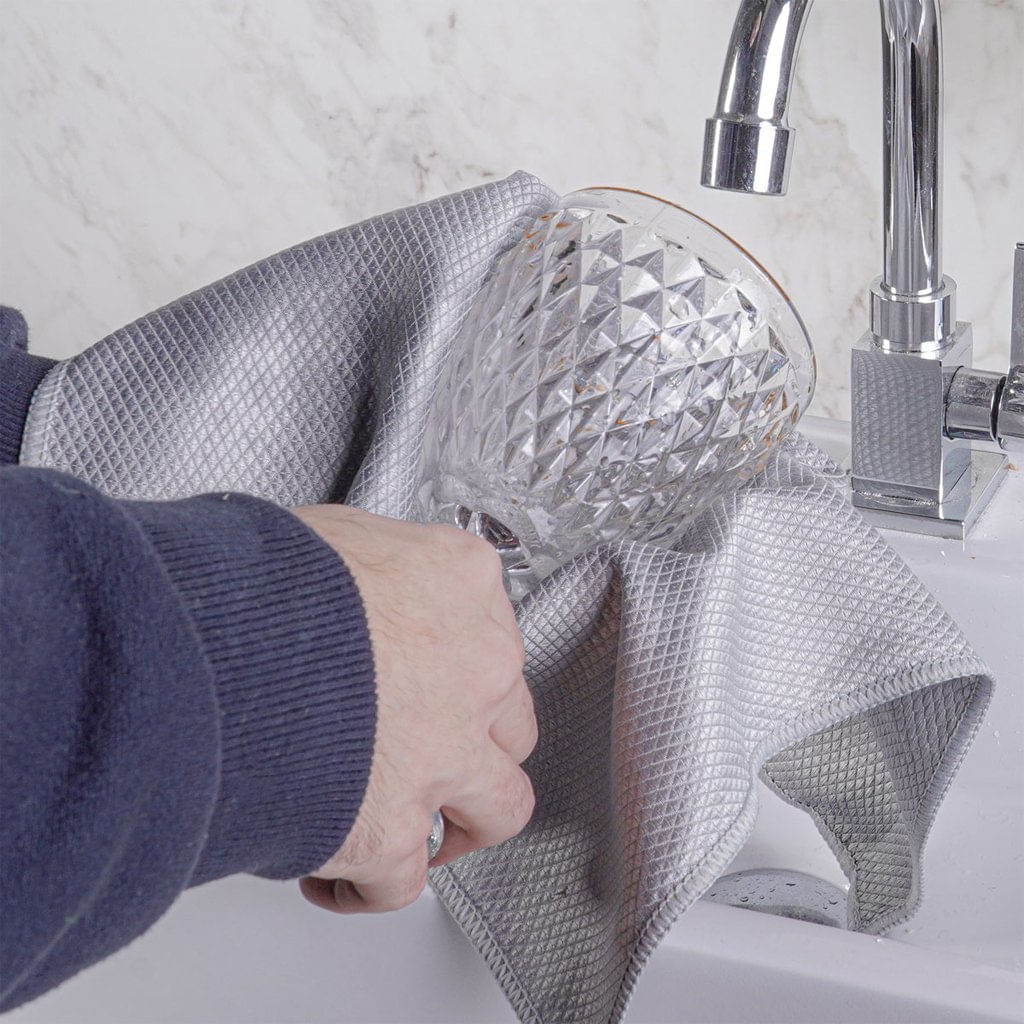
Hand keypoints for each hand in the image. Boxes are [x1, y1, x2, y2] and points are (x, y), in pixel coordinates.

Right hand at [292, 505, 536, 914]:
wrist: (209, 646)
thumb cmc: (252, 579)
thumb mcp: (330, 535)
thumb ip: (370, 568)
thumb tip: (348, 590)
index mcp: (459, 582)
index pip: (490, 627)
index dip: (457, 660)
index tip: (433, 676)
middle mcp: (474, 668)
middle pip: (508, 720)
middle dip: (476, 743)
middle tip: (436, 753)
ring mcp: (445, 751)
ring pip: (498, 805)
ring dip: (462, 824)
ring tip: (424, 829)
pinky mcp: (395, 826)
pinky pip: (404, 879)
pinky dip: (373, 886)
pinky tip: (342, 877)